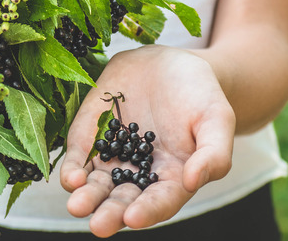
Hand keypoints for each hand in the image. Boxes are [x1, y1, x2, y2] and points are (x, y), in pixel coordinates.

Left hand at [59, 45, 235, 236]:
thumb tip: (192, 181)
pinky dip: (72, 169)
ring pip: (96, 186)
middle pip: (122, 201)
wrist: (170, 63)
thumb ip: (213, 154)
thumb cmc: (200, 94)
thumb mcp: (217, 118)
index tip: (134, 217)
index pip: (160, 202)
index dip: (148, 211)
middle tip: (98, 225)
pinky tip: (71, 178)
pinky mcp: (90, 137)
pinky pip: (79, 158)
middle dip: (109, 214)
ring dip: (86, 198)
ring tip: (77, 205)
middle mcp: (139, 174)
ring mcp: (112, 156)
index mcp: (173, 178)